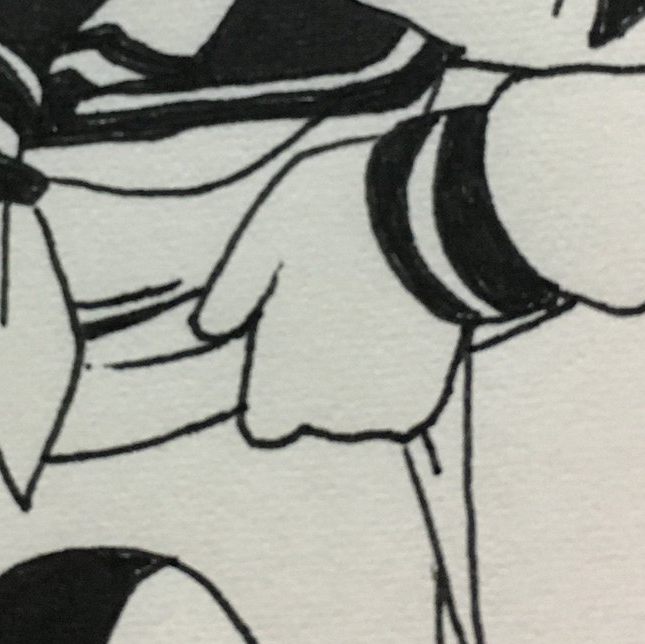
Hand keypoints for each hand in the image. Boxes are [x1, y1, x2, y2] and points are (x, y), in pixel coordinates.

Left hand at [194, 137, 463, 446]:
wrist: (438, 222)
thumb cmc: (337, 221)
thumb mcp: (264, 237)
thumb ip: (231, 291)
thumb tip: (206, 329)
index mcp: (281, 380)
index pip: (265, 422)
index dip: (274, 387)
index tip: (289, 341)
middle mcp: (329, 414)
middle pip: (317, 412)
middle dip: (321, 375)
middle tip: (338, 307)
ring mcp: (381, 413)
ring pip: (359, 407)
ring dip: (362, 375)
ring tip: (375, 309)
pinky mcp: (424, 403)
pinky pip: (401, 401)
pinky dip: (402, 374)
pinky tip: (407, 327)